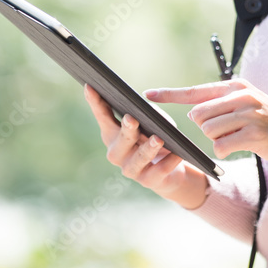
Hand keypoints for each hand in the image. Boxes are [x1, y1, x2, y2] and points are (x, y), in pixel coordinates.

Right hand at [83, 85, 208, 208]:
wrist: (168, 172)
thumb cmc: (153, 138)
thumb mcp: (150, 122)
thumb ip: (148, 115)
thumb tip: (149, 113)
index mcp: (113, 134)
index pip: (103, 116)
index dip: (95, 102)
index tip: (90, 86)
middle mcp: (117, 153)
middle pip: (119, 141)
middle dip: (126, 130)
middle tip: (132, 118)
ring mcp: (131, 170)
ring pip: (138, 159)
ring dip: (148, 149)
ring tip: (158, 139)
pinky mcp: (148, 182)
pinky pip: (158, 172)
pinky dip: (168, 162)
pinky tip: (176, 154)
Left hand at [144, 77, 267, 186]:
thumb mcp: (247, 105)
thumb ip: (221, 105)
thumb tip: (192, 112)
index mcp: (236, 86)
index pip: (195, 90)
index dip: (170, 94)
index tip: (147, 95)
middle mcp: (242, 95)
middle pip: (199, 115)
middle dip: (206, 129)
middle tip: (228, 132)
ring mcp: (249, 113)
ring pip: (209, 131)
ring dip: (218, 141)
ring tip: (239, 138)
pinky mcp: (255, 133)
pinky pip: (222, 146)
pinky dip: (225, 151)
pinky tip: (240, 147)